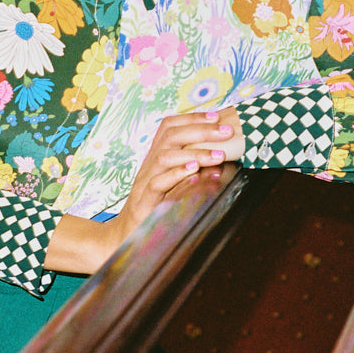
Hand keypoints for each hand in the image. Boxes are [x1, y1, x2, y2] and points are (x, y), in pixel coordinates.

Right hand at [115, 106, 243, 240]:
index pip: (170, 127)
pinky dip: (177, 175)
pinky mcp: (144, 202)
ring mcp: (144, 182)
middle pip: (171, 136)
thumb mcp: (174, 184)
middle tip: (226, 131)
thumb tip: (220, 158)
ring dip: (195, 153)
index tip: (216, 117)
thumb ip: (191, 170)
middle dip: (201, 130)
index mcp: (156, 158)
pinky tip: (195, 171)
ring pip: (165, 157)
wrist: (126, 235)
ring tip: (218, 155)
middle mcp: (149, 165)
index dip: (192, 118)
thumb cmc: (155, 209)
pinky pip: (157, 183)